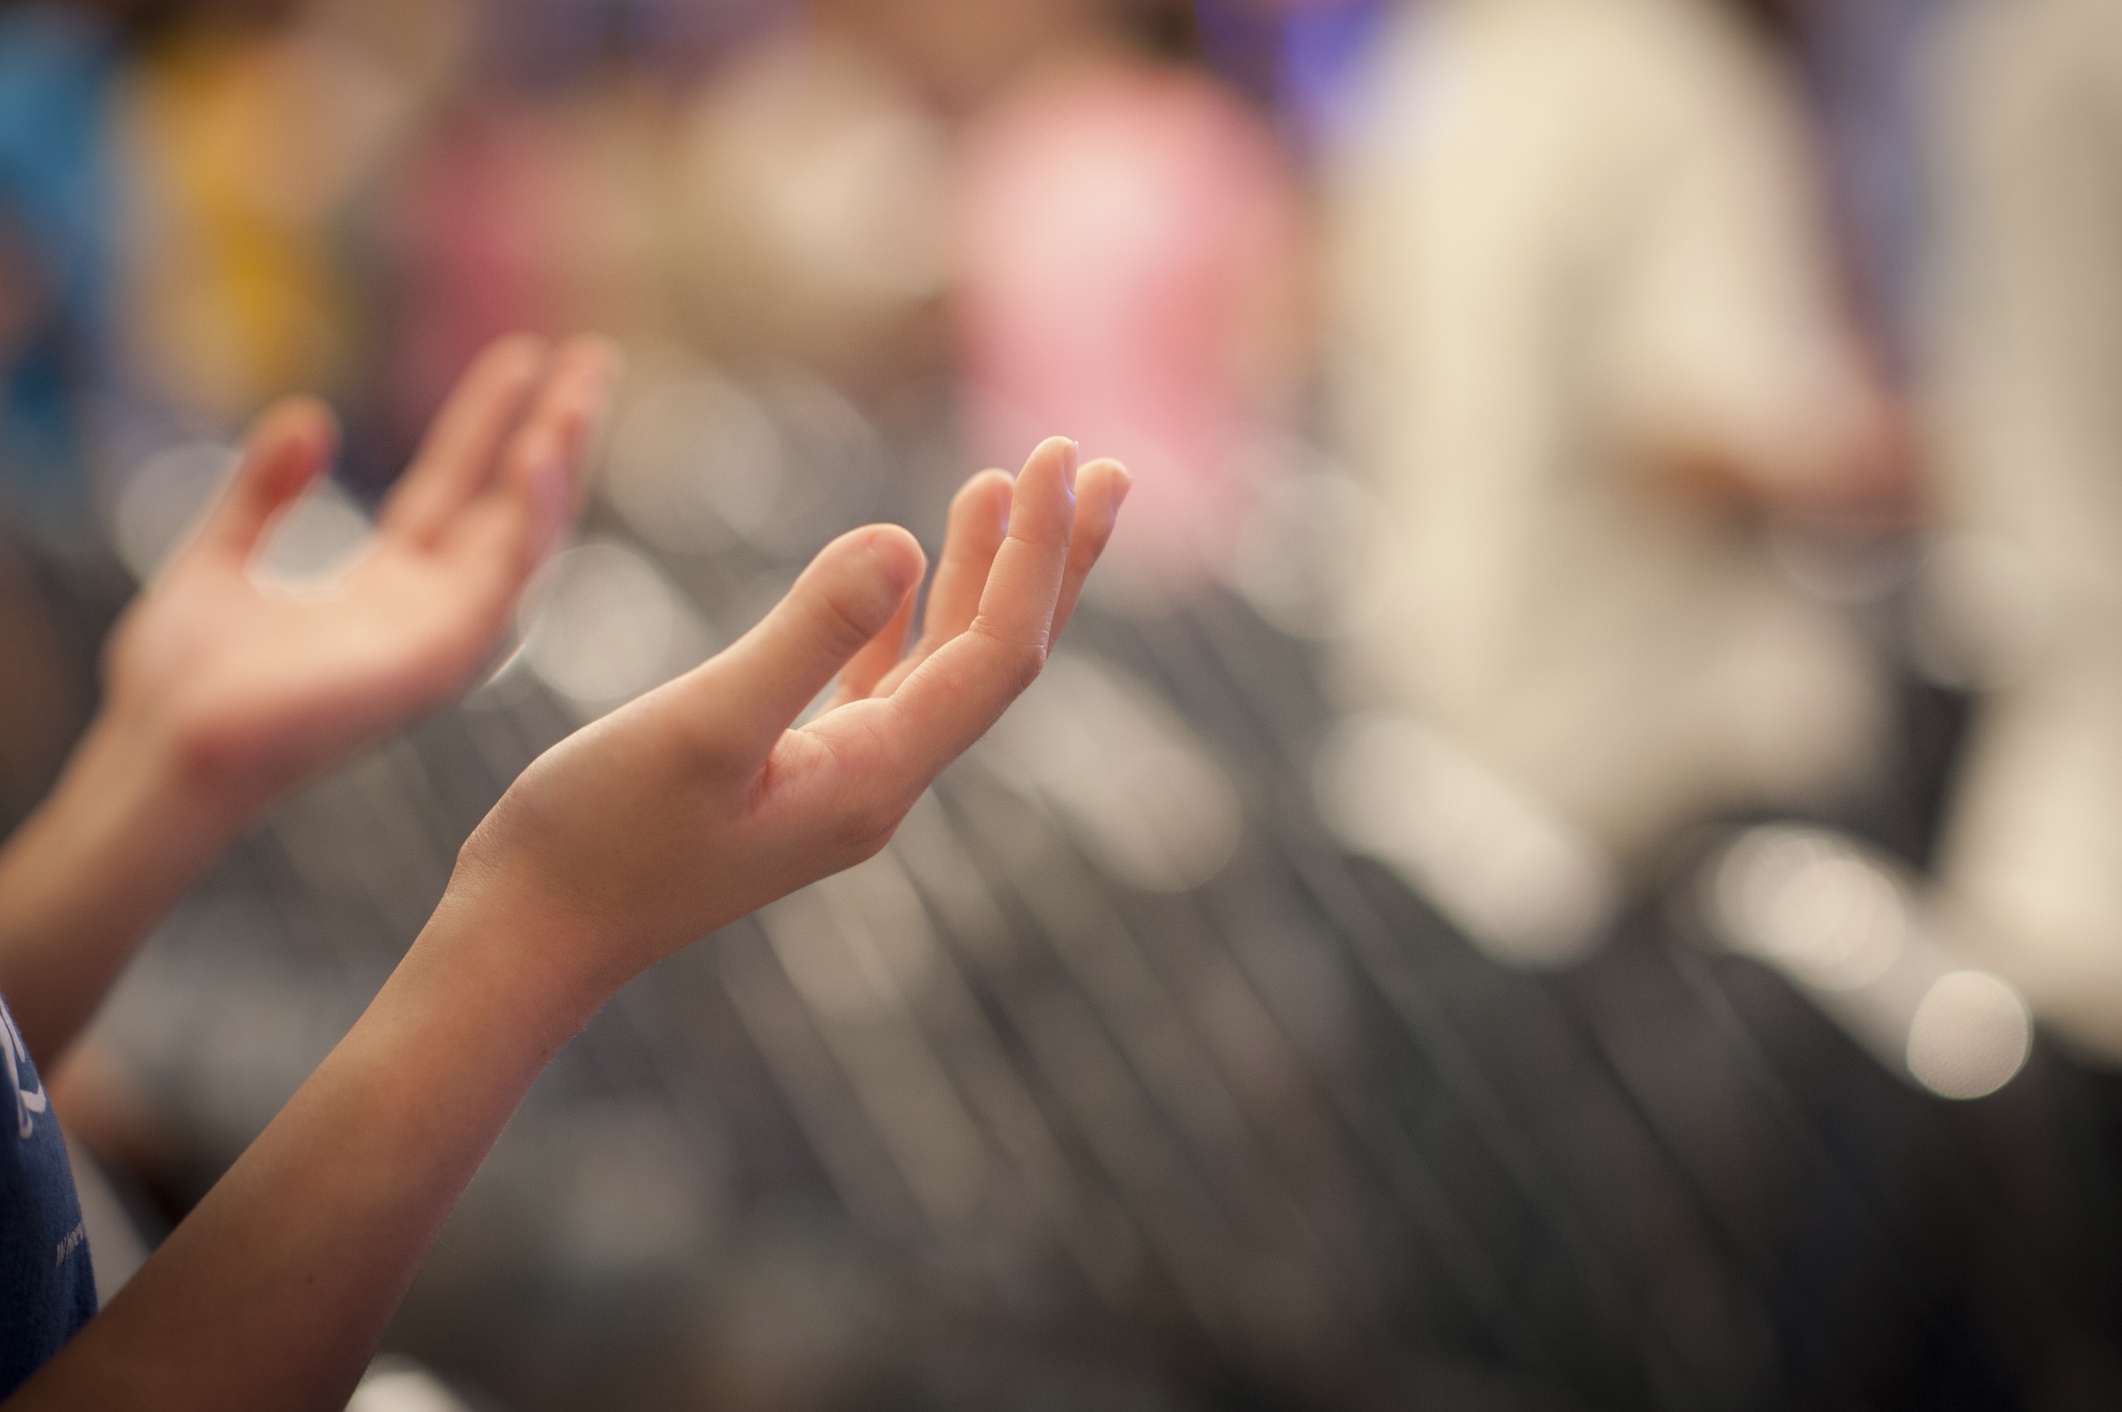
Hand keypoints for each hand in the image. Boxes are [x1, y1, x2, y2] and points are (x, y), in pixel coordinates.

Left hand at [103, 335, 619, 817]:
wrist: (165, 751)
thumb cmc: (179, 688)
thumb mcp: (216, 562)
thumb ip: (263, 495)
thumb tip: (308, 418)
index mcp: (386, 593)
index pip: (454, 490)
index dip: (485, 421)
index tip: (521, 357)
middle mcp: (430, 613)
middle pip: (510, 505)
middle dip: (556, 432)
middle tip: (595, 358)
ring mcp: (444, 638)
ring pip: (527, 536)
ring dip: (561, 461)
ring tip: (584, 387)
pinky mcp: (445, 658)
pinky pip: (507, 578)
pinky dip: (532, 516)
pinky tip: (539, 453)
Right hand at [450, 436, 1129, 997]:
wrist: (532, 936)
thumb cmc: (598, 838)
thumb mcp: (702, 724)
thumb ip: (806, 632)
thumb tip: (901, 539)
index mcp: (877, 775)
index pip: (998, 651)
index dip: (1042, 551)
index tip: (1063, 453)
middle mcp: (883, 783)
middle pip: (1001, 656)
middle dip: (1057, 559)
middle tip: (1109, 464)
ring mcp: (844, 783)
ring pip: (945, 663)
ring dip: (984, 574)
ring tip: (1007, 485)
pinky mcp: (797, 778)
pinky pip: (884, 682)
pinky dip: (907, 615)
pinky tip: (906, 571)